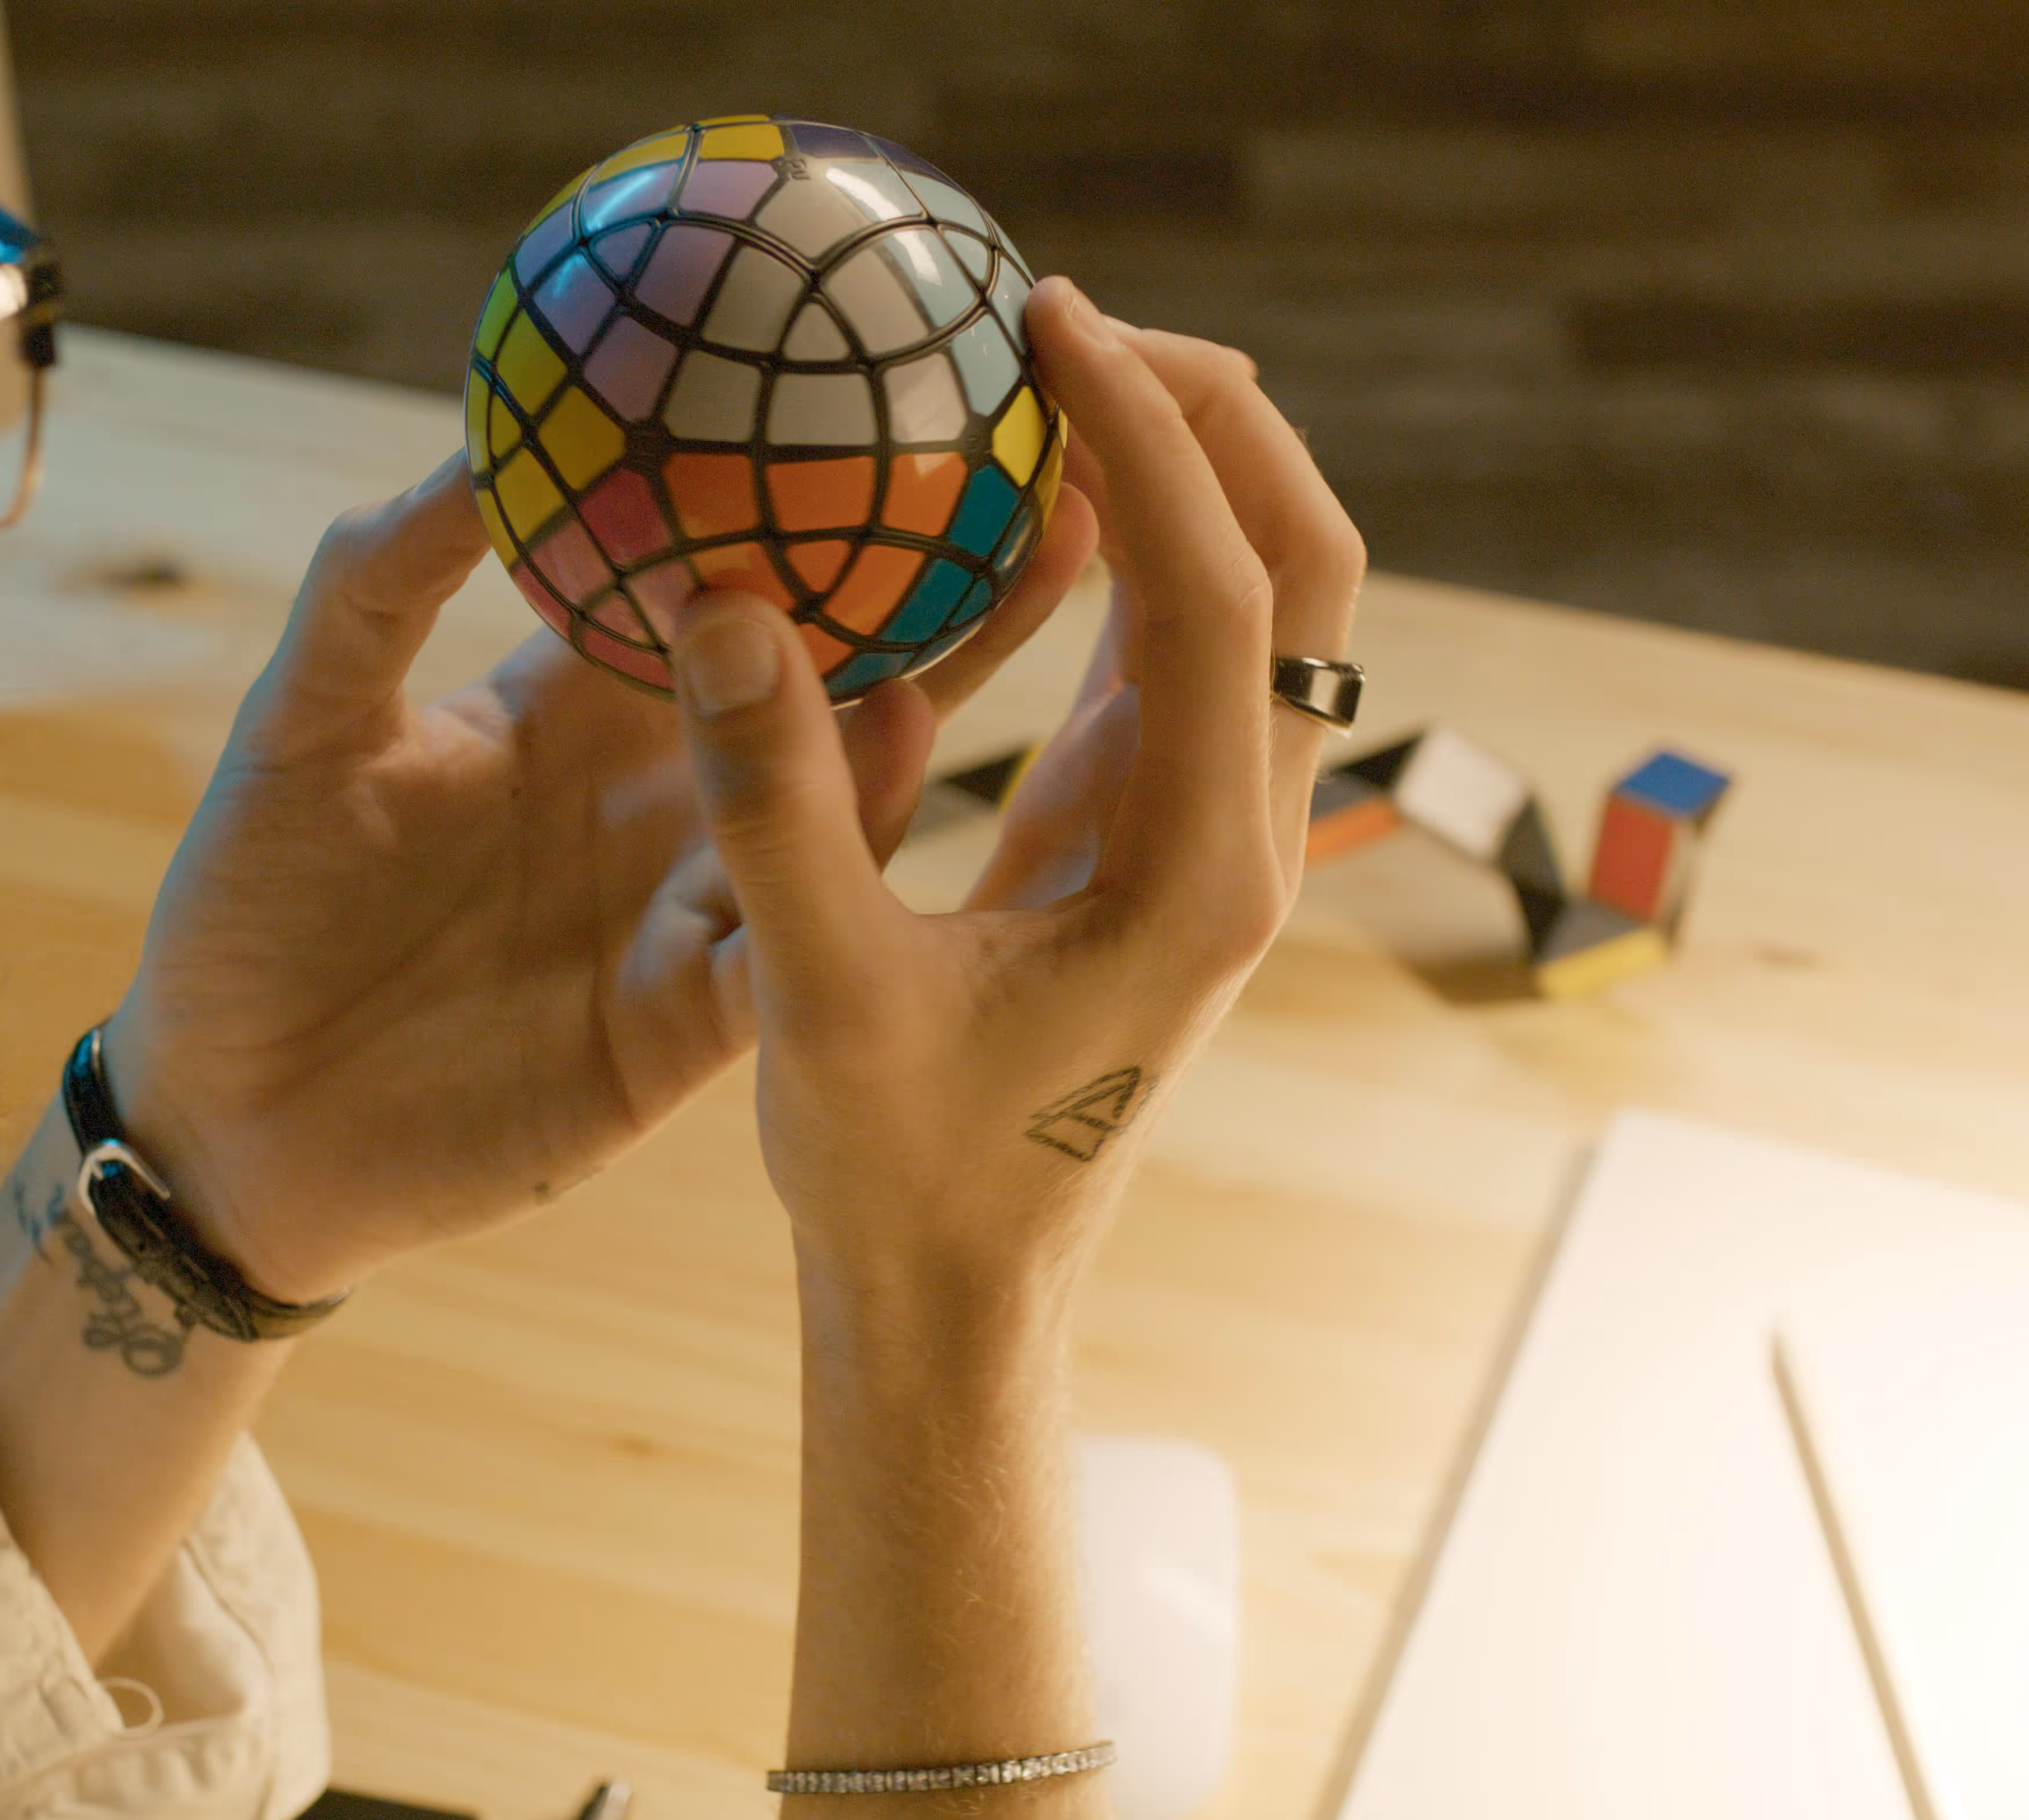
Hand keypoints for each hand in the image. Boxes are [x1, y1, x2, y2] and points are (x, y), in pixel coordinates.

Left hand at [98, 453, 1101, 1302]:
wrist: (226, 1121)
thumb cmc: (248, 911)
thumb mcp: (303, 726)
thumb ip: (381, 584)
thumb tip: (481, 436)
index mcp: (577, 712)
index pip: (722, 589)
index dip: (806, 507)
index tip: (901, 407)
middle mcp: (658, 801)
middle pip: (821, 690)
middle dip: (932, 604)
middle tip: (1038, 499)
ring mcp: (685, 916)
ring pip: (826, 818)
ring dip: (904, 730)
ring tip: (975, 627)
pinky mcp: (683, 1035)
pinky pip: (781, 951)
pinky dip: (832, 882)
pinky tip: (884, 810)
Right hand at [664, 277, 1363, 1303]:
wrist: (953, 1292)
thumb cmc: (897, 1172)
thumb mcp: (817, 996)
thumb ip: (778, 807)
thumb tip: (725, 607)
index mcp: (1197, 870)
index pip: (1220, 591)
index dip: (1149, 436)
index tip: (1053, 318)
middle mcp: (1239, 839)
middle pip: (1303, 566)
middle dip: (1216, 420)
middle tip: (1070, 323)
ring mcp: (1207, 834)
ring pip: (1260, 603)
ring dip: (1184, 474)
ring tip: (1053, 374)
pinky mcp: (1149, 837)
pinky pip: (1178, 655)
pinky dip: (1130, 552)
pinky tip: (1028, 495)